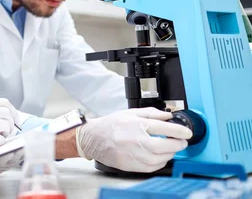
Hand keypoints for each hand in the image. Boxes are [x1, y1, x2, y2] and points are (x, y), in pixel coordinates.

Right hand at [77, 107, 192, 172]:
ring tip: (170, 148)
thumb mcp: (130, 113)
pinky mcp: (131, 165)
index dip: (180, 131)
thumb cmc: (110, 125)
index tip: (187, 132)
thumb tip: (168, 116)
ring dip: (170, 153)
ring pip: (161, 158)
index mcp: (137, 125)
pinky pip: (153, 167)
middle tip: (181, 141)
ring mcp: (134, 155)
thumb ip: (151, 113)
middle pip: (166, 146)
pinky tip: (159, 156)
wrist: (93, 139)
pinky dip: (160, 162)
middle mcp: (136, 140)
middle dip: (178, 144)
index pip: (165, 128)